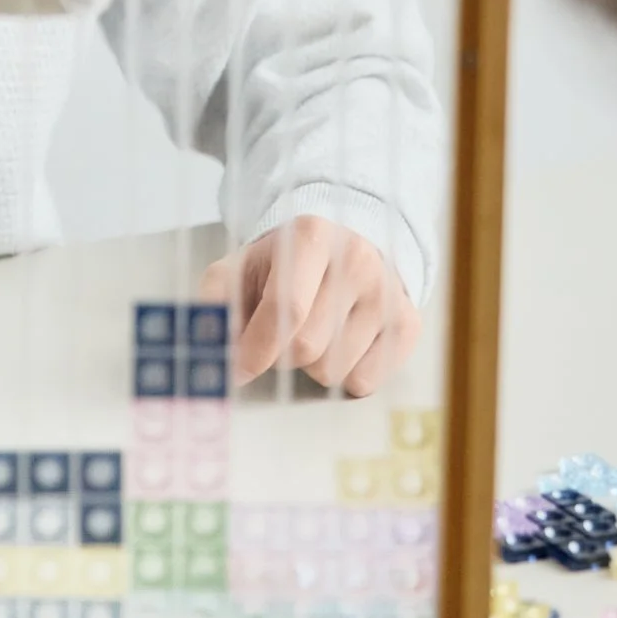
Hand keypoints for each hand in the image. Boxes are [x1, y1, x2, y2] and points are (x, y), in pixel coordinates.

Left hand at [198, 215, 418, 394]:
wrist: (345, 243)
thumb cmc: (283, 264)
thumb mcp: (240, 269)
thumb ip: (214, 303)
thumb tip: (207, 353)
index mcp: (311, 236)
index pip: (286, 310)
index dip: (255, 350)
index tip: (238, 370)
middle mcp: (357, 258)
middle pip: (307, 347)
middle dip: (283, 353)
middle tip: (282, 332)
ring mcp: (388, 291)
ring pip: (334, 370)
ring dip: (312, 365)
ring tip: (315, 330)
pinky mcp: (408, 322)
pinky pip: (365, 381)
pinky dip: (345, 374)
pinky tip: (343, 342)